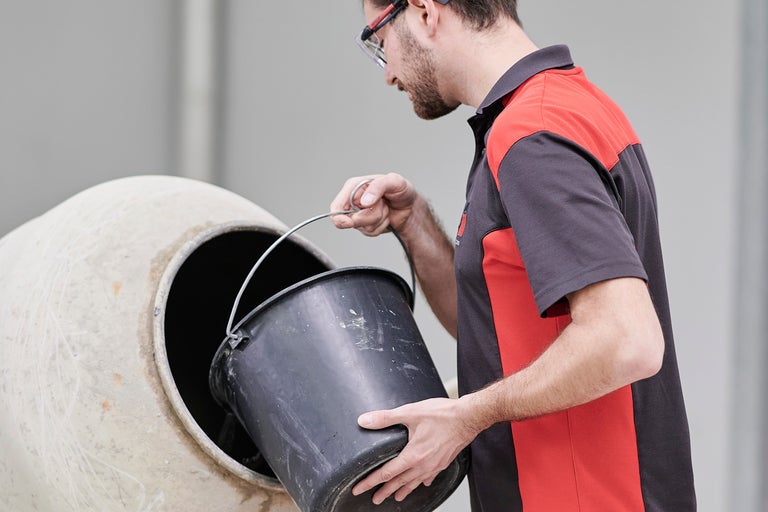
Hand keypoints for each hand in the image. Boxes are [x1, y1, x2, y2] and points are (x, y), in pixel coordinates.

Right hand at [330, 173, 417, 236]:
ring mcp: (359, 214)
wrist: (411, 205)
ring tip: (386, 208)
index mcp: (354, 187)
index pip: (337, 205)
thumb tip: (364, 201)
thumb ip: (378, 187)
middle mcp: (354, 201)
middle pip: (348, 220)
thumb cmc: (401, 190)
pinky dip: (381, 226)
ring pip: (362, 227)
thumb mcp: (394, 181)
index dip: (339, 216)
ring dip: (378, 220)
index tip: (348, 222)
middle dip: (369, 216)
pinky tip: (386, 216)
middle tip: (383, 205)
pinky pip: (370, 232)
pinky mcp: (366, 225)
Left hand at [352, 397, 478, 504]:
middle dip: (384, 491)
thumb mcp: (410, 412)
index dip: (370, 481)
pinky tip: (422, 483)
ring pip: (415, 482)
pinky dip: (422, 481)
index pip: (386, 473)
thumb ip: (385, 418)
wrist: (469, 417)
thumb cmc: (443, 414)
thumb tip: (365, 420)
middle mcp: (423, 465)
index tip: (359, 488)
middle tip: (374, 499)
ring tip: (396, 497)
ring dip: (403, 490)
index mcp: (413, 455)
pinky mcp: (444, 462)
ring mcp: (434, 465)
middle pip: (399, 482)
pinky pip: (430, 476)